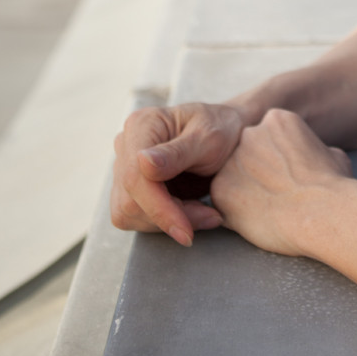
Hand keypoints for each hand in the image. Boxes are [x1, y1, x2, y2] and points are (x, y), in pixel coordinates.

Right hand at [111, 103, 245, 245]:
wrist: (231, 133)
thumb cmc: (222, 128)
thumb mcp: (209, 137)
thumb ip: (177, 153)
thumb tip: (142, 163)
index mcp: (142, 125)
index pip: (135, 177)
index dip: (158, 208)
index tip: (185, 230)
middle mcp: (127, 145)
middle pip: (130, 200)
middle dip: (169, 217)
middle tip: (210, 216)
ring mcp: (126, 167)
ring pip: (130, 214)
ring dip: (169, 222)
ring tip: (205, 212)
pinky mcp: (133, 188)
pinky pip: (138, 217)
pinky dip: (166, 221)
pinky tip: (192, 212)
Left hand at [211, 108, 351, 256]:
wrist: (323, 212)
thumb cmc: (333, 185)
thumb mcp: (332, 153)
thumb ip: (311, 149)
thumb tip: (313, 157)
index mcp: (276, 119)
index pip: (267, 136)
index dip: (278, 158)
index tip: (289, 174)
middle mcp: (249, 133)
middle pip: (245, 153)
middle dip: (257, 171)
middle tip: (277, 192)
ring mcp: (231, 160)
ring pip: (232, 177)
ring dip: (245, 191)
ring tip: (270, 207)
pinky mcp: (220, 189)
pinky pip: (223, 201)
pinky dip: (236, 212)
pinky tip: (259, 218)